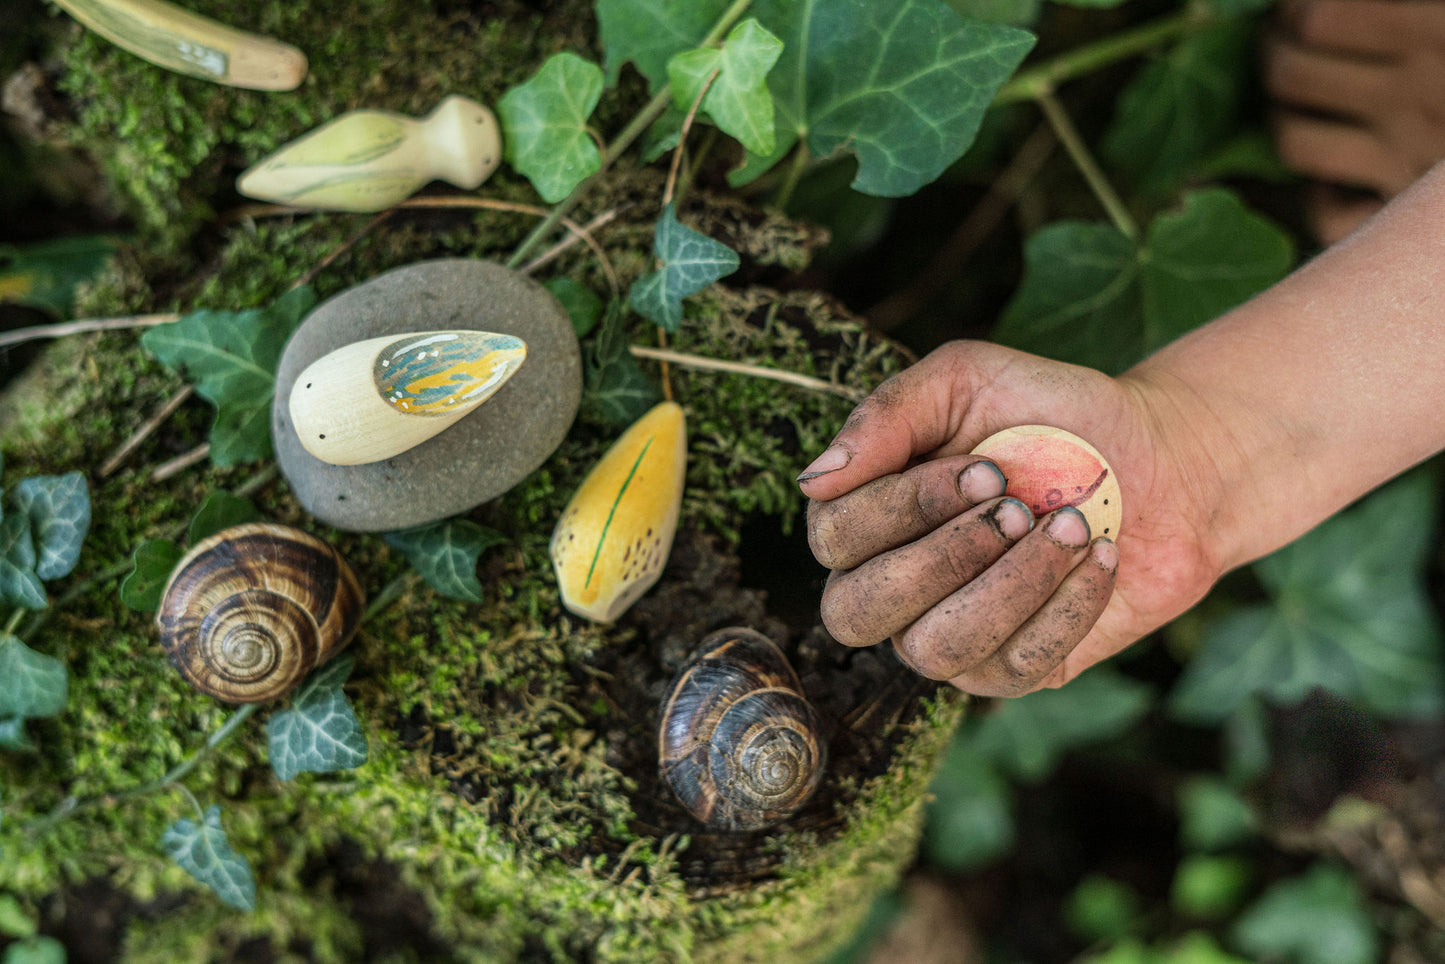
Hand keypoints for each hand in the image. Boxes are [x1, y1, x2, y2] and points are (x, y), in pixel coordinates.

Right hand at [800, 341, 1228, 695]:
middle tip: (1020, 507)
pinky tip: (1100, 558)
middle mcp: (890, 585)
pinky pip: (1013, 669)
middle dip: (943, 558)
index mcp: (865, 516)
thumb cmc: (1052, 413)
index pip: (833, 537)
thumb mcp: (967, 379)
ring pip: (933, 650)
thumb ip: (887, 415)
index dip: (905, 507)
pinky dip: (1065, 608)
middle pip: (854, 613)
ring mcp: (946, 635)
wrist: (1161, 459)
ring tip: (1070, 530)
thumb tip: (816, 478)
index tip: (986, 468)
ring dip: (1011, 586)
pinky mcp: (1012, 670)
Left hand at [1266, 0, 1444, 241]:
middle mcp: (1419, 96)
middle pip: (1291, 74)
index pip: (1316, 19)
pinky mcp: (1405, 215)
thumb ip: (1404, 13)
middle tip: (1284, 46)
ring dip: (1286, 118)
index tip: (1296, 9)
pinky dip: (1320, 197)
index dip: (1292, 12)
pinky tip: (1338, 174)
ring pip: (1294, 141)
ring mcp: (1409, 161)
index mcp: (1440, 29)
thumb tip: (1315, 12)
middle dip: (1277, 55)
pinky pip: (1327, 216)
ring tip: (1301, 102)